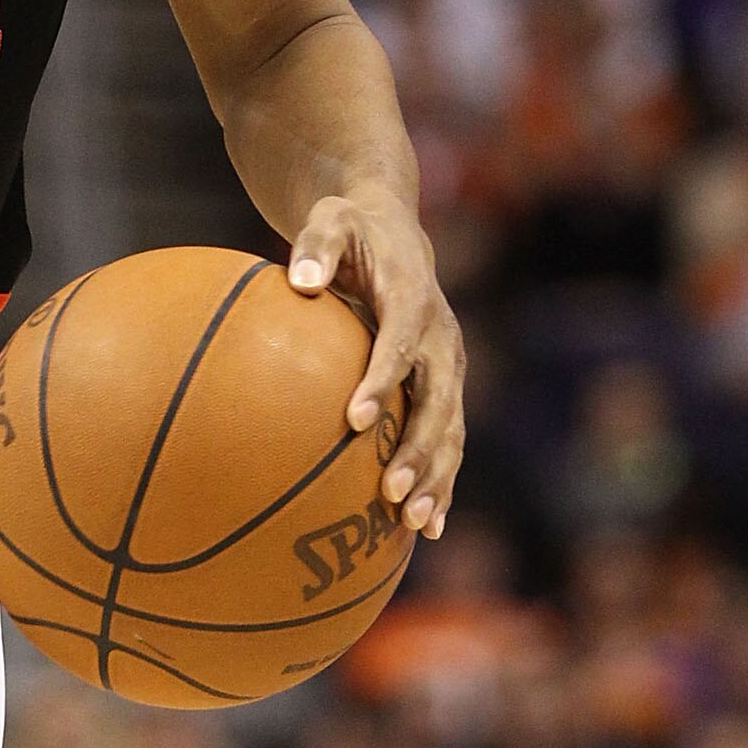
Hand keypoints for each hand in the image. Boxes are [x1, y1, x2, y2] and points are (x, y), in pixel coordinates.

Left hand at [287, 188, 464, 540]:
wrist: (396, 230)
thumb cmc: (351, 228)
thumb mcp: (330, 219)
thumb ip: (315, 246)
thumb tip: (296, 279)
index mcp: (414, 298)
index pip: (401, 343)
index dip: (383, 381)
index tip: (355, 421)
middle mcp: (443, 338)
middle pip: (439, 400)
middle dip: (419, 450)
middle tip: (390, 492)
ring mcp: (449, 367)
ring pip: (451, 429)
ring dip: (437, 477)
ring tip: (415, 524)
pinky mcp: (444, 387)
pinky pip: (447, 439)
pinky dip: (441, 481)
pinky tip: (425, 527)